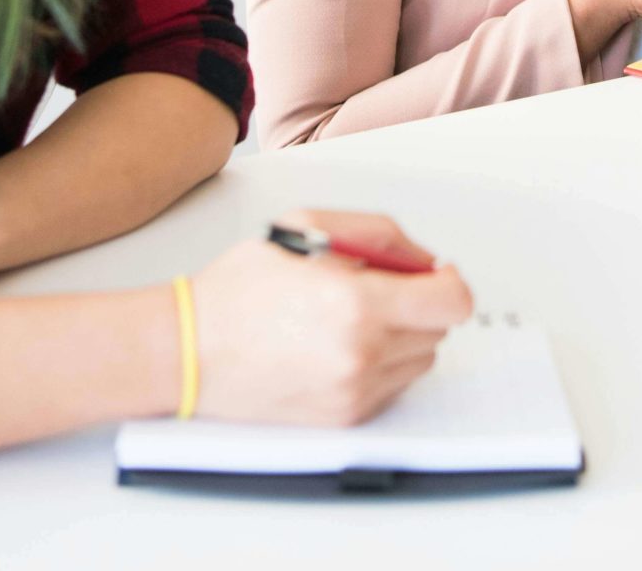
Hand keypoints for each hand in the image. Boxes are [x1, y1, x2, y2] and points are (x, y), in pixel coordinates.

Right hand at [190, 210, 473, 426]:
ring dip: (402, 335)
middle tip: (378, 290)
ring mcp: (355, 391)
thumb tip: (425, 259)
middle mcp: (362, 354)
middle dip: (418, 304)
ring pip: (420, 359)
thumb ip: (378, 233)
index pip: (451, 301)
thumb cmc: (239, 290)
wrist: (190, 351)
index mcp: (356, 302)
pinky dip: (381, 364)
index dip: (450, 282)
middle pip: (438, 330)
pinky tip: (340, 346)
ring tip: (352, 318)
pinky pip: (394, 386)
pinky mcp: (345, 416)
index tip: (435, 275)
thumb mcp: (307, 226)